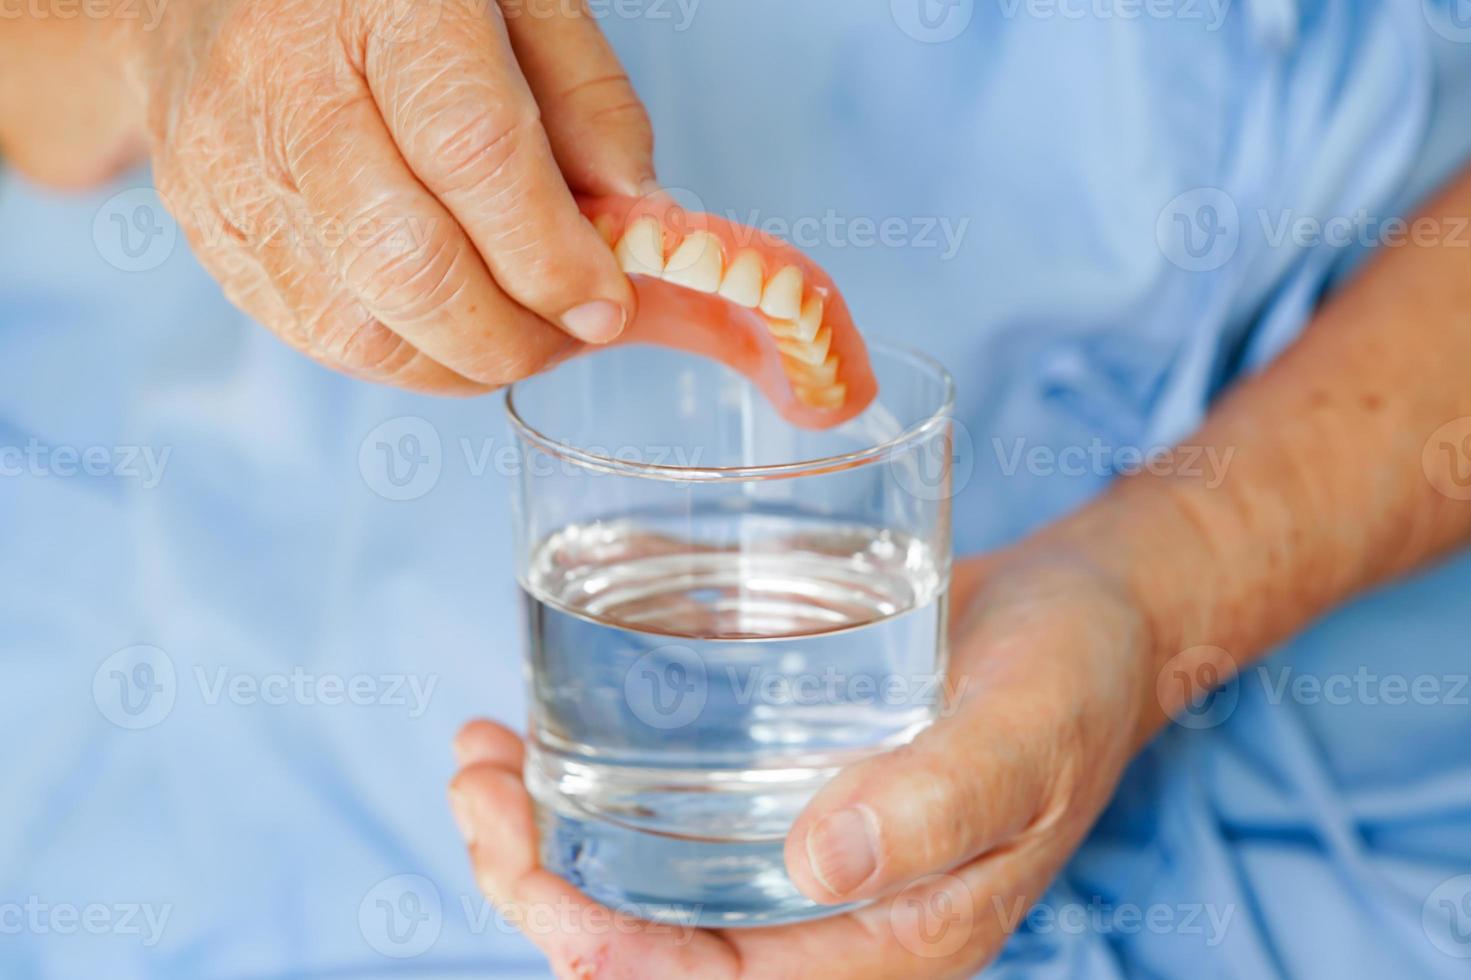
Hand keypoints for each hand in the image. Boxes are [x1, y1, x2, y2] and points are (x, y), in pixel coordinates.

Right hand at [117, 0, 652, 391]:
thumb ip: (589, 102)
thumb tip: (638, 223)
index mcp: (379, 0)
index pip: (474, 155)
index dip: (552, 254)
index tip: (609, 303)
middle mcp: (284, 84)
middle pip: (410, 266)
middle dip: (515, 334)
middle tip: (574, 331)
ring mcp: (229, 166)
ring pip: (361, 328)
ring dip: (466, 361)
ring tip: (520, 329)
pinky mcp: (206, 230)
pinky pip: (319, 338)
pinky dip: (406, 357)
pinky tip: (448, 325)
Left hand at [447, 549, 1154, 976]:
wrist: (1088, 615)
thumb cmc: (1072, 677)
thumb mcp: (1023, 735)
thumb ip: (939, 801)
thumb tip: (817, 861)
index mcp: (887, 936)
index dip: (609, 957)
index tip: (529, 876)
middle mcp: (829, 909)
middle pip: (651, 943)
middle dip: (539, 887)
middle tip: (479, 793)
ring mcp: (798, 846)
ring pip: (639, 877)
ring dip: (542, 836)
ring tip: (480, 761)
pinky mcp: (779, 779)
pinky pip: (666, 806)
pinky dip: (584, 780)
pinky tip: (534, 728)